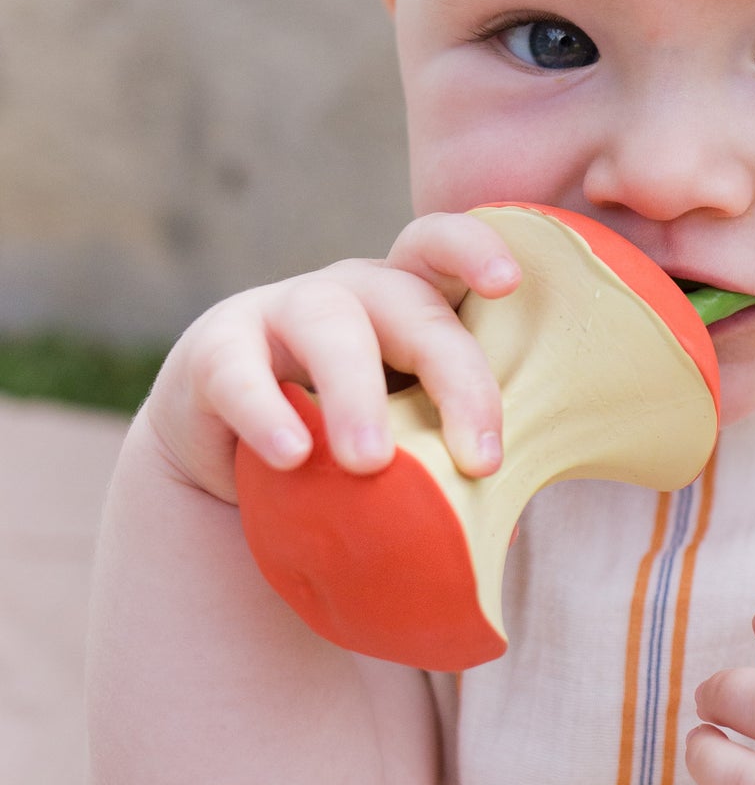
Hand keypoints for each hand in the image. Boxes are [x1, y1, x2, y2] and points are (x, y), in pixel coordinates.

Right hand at [138, 212, 519, 504]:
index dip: (475, 252)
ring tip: (370, 464)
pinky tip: (291, 457)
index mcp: (413, 302)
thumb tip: (508, 532)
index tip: (507, 282)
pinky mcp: (216, 352)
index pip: (445, 252)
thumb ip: (450, 456)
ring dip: (357, 394)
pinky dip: (266, 413)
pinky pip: (240, 373)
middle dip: (455, 376)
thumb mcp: (405, 436)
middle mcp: (354, 292)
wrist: (230, 456)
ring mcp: (281, 311)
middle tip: (480, 460)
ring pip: (331, 328)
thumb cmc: (345, 440)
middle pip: (411, 304)